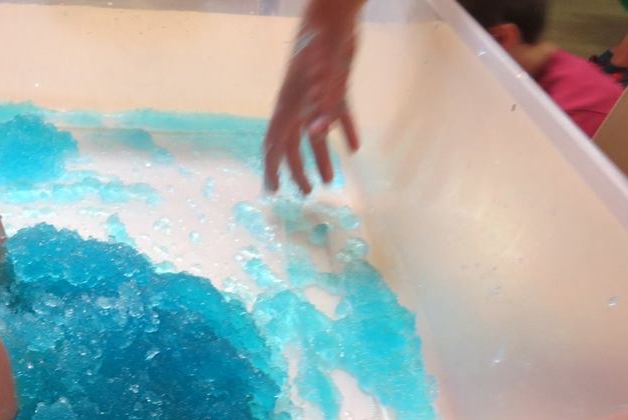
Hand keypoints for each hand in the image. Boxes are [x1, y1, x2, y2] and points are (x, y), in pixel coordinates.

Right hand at [263, 0, 361, 193]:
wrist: (333, 16)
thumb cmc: (323, 43)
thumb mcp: (324, 75)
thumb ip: (322, 104)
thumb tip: (318, 134)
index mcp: (289, 105)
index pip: (275, 144)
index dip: (272, 169)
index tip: (273, 191)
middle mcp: (298, 105)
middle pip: (292, 145)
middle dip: (297, 171)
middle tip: (306, 194)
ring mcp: (316, 97)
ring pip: (315, 134)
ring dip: (321, 157)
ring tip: (330, 180)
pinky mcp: (336, 87)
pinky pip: (339, 114)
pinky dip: (346, 130)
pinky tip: (355, 146)